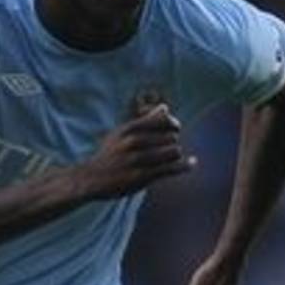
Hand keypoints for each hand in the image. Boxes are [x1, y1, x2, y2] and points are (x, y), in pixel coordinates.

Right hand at [73, 102, 196, 199]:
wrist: (92, 178)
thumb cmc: (110, 154)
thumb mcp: (122, 132)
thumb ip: (145, 120)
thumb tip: (165, 107)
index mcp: (129, 128)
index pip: (163, 120)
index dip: (173, 124)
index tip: (175, 129)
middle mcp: (133, 142)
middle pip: (171, 136)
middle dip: (172, 141)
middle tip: (167, 148)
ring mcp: (138, 160)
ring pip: (173, 152)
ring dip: (176, 155)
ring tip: (170, 157)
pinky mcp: (143, 177)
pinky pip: (172, 168)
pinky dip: (186, 165)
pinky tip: (193, 162)